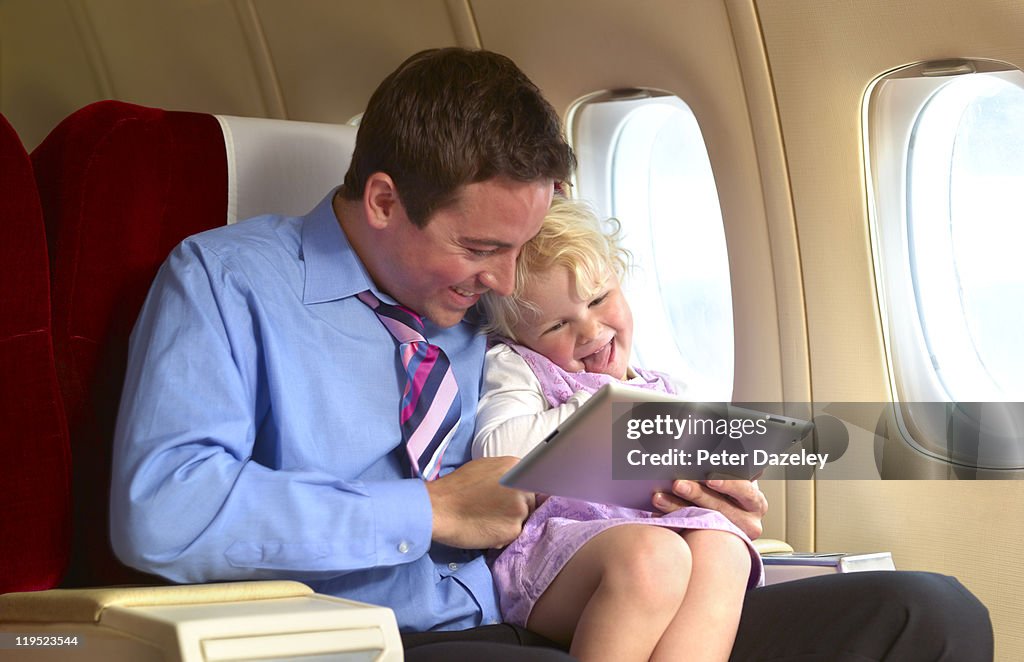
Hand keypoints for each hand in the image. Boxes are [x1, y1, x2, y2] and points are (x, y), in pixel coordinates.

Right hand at [425, 456, 535, 548]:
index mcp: (516, 467)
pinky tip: (485, 530)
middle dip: (515, 509)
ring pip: (523, 520)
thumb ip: (505, 474)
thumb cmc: (456, 487)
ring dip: (509, 523)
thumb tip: (518, 482)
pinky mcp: (513, 530)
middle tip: (493, 512)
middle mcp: (522, 487)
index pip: (530, 483)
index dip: (520, 493)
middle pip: (529, 502)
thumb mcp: (484, 467)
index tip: (509, 499)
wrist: (438, 508)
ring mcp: (520, 509)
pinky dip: (502, 536)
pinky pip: (514, 535)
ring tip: (487, 521)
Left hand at [652, 478, 766, 539]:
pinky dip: (672, 522)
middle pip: (720, 508)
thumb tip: (722, 448)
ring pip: (703, 522)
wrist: (732, 519)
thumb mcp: (738, 478)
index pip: (744, 491)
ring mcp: (730, 536)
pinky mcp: (712, 544)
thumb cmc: (732, 492)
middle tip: (677, 484)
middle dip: (697, 495)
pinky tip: (658, 514)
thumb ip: (732, 467)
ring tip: (660, 498)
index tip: (710, 479)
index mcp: (755, 501)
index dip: (728, 484)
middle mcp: (748, 522)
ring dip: (678, 508)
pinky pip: (689, 533)